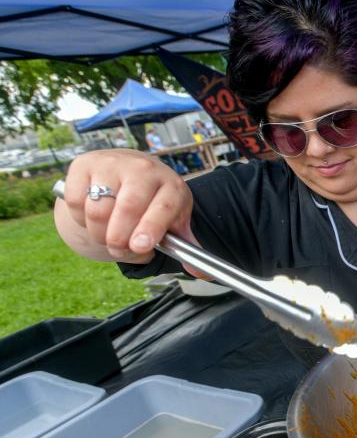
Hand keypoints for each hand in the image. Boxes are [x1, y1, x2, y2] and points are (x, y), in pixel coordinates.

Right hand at [60, 148, 198, 265]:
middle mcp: (143, 169)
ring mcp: (111, 164)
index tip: (140, 247)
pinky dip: (80, 219)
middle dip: (120, 239)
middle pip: (127, 209)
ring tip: (109, 235)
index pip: (164, 207)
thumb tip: (201, 273)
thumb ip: (186, 246)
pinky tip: (93, 217)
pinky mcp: (83, 164)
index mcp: (171, 185)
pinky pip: (75, 202)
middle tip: (120, 250)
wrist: (130, 169)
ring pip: (98, 210)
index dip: (151, 228)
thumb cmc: (155, 201)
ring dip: (100, 234)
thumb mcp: (175, 219)